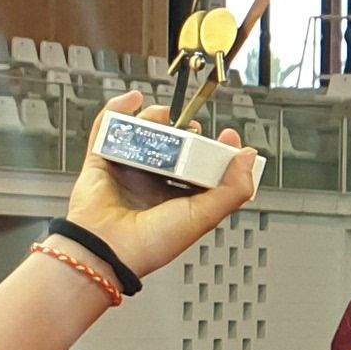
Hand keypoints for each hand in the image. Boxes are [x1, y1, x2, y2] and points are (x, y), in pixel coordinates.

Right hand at [72, 92, 261, 278]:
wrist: (107, 249)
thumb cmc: (152, 242)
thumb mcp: (205, 216)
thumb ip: (233, 190)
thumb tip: (249, 158)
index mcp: (178, 200)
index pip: (201, 168)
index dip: (215, 151)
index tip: (227, 136)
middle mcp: (152, 184)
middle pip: (172, 147)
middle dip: (184, 131)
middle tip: (192, 127)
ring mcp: (127, 171)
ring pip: (143, 134)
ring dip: (155, 119)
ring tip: (164, 115)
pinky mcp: (101, 162)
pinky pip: (108, 130)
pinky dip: (118, 110)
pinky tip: (132, 100)